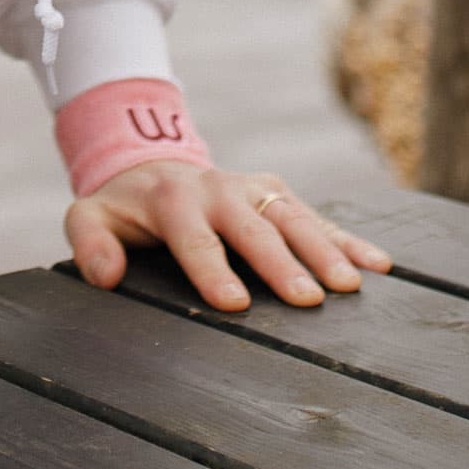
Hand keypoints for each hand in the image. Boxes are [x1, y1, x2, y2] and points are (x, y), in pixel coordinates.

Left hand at [64, 161, 391, 310]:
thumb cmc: (123, 207)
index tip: (234, 303)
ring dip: (324, 252)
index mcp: (174, 199)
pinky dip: (348, 239)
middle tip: (307, 301)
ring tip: (350, 286)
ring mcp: (254, 189)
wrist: (150, 165)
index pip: (194, 238)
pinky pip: (317, 217)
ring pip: (293, 218)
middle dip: (281, 264)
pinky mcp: (278, 194)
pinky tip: (379, 265)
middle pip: (254, 229)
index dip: (212, 270)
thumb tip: (105, 277)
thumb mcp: (89, 216)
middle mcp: (220, 189)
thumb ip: (90, 243)